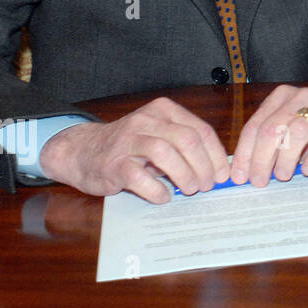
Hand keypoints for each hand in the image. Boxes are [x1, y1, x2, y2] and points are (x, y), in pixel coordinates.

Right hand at [38, 96, 229, 203]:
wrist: (83, 151)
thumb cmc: (130, 147)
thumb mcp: (159, 136)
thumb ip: (184, 146)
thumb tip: (218, 169)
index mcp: (164, 111)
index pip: (201, 130)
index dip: (216, 155)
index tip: (224, 175)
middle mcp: (147, 120)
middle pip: (187, 140)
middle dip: (203, 166)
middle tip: (207, 185)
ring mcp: (128, 140)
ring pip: (165, 153)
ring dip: (184, 175)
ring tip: (189, 190)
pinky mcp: (113, 163)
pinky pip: (140, 177)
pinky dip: (157, 190)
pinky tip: (163, 197)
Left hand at [229, 84, 307, 186]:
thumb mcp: (291, 126)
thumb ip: (270, 142)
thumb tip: (245, 170)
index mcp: (282, 97)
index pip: (255, 126)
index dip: (244, 154)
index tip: (239, 176)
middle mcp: (301, 98)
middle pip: (272, 129)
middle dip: (261, 160)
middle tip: (259, 181)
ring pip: (296, 133)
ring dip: (285, 160)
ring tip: (283, 175)